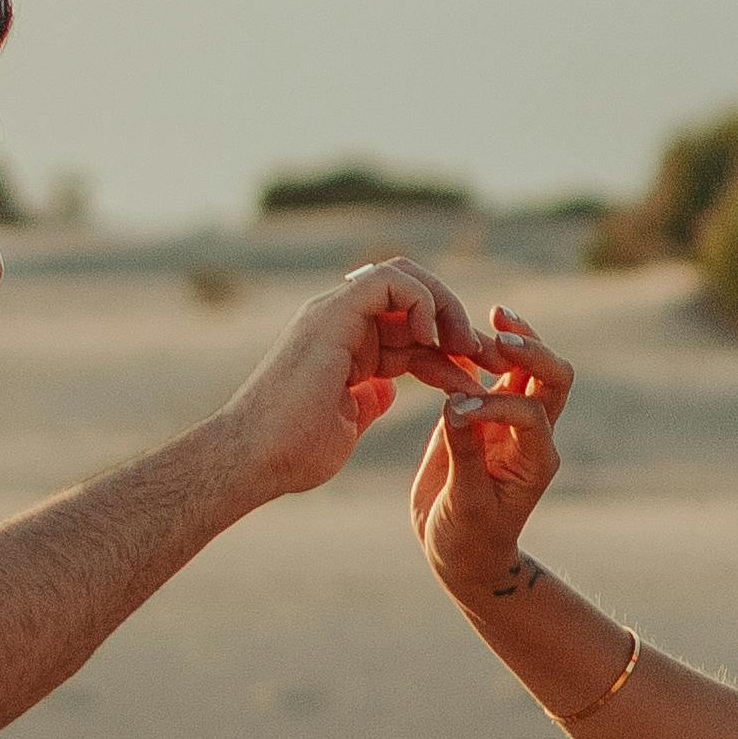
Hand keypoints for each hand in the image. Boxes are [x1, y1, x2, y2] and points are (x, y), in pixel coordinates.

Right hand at [219, 259, 509, 507]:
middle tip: (484, 356)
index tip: (476, 377)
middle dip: (454, 319)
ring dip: (445, 309)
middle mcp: (341, 323)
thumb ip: (367, 400)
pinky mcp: (332, 313)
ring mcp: (334, 314)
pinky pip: (388, 282)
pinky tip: (432, 341)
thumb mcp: (346, 424)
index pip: (409, 329)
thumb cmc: (292, 454)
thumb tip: (386, 391)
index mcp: (347, 348)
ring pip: (403, 278)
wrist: (254, 461)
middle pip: (411, 295)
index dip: (448, 349)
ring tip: (466, 348)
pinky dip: (420, 303)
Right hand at [410, 317, 572, 598]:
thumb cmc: (468, 539)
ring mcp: (509, 419)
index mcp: (536, 458)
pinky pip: (486, 373)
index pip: (530, 412)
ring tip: (480, 319)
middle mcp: (531, 433)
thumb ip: (464, 454)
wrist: (462, 553)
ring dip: (506, 339)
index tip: (455, 409)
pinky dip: (473, 353)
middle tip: (497, 329)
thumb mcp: (465, 504)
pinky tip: (452, 336)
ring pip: (523, 366)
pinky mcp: (482, 413)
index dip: (496, 404)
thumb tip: (456, 404)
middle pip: (551, 376)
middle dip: (531, 349)